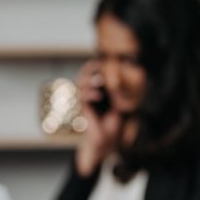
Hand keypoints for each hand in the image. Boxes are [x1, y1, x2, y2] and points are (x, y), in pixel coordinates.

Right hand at [75, 60, 121, 175]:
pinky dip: (90, 94)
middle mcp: (89, 92)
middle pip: (83, 75)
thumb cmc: (113, 120)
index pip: (91, 72)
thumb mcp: (118, 102)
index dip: (94, 65)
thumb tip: (118, 76)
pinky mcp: (82, 109)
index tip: (102, 60)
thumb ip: (116, 90)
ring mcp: (85, 100)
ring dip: (90, 81)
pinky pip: (82, 97)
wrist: (107, 139)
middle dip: (90, 70)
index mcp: (97, 88)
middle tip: (98, 67)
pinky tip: (98, 96)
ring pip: (80, 84)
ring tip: (100, 82)